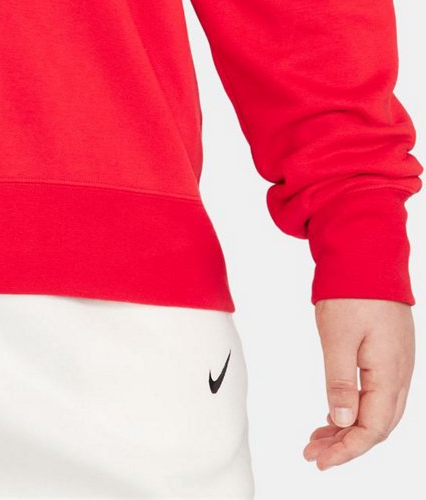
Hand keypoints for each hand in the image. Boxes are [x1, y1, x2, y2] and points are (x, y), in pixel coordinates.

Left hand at [304, 297, 414, 468]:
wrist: (366, 253)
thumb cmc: (351, 291)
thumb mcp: (338, 337)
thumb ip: (341, 380)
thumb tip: (343, 421)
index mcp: (390, 373)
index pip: (373, 428)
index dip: (347, 449)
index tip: (320, 460)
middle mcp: (400, 373)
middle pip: (377, 425)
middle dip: (346, 444)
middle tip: (313, 452)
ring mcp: (397, 363)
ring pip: (377, 411)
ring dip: (349, 427)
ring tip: (318, 436)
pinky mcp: (388, 353)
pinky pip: (377, 393)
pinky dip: (355, 407)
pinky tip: (335, 411)